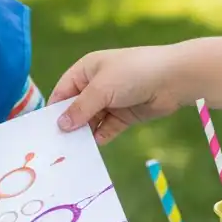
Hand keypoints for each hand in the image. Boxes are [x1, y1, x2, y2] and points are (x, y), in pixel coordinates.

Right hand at [48, 44, 185, 144]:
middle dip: (68, 124)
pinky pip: (106, 128)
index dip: (54, 109)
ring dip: (83, 133)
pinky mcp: (124, 115)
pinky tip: (91, 147)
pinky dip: (99, 137)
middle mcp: (96, 85)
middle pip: (75, 108)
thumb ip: (80, 108)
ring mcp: (111, 101)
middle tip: (57, 144)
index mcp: (85, 71)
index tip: (45, 129)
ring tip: (72, 150)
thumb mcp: (101, 88)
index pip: (63, 91)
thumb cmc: (133, 72)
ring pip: (90, 120)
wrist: (175, 78)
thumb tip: (61, 125)